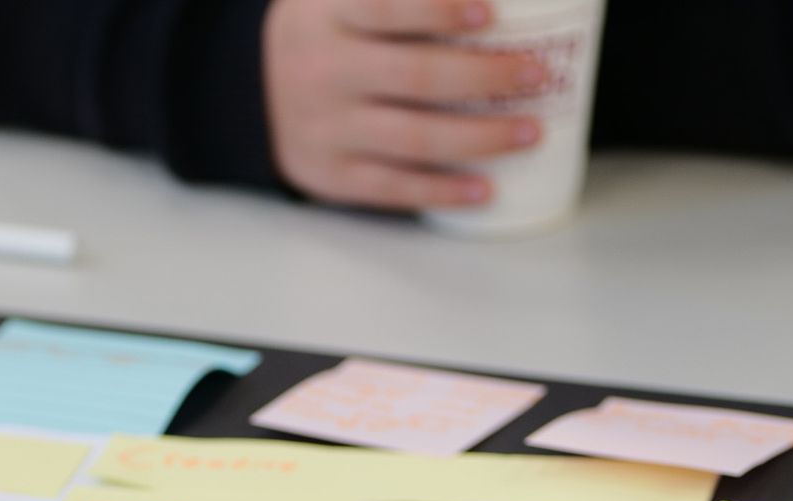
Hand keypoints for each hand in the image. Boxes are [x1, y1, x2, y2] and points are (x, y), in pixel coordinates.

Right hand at [262, 0, 546, 208]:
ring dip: (480, 137)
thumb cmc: (330, 33)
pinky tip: (486, 188)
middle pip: (415, 76)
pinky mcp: (329, 175)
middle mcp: (323, 71)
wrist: (255, 92)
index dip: (440, 10)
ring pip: (413, 139)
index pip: (386, 7)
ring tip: (529, 132)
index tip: (491, 15)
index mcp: (330, 13)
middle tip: (537, 75)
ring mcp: (325, 129)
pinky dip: (443, 190)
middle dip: (484, 77)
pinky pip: (393, 187)